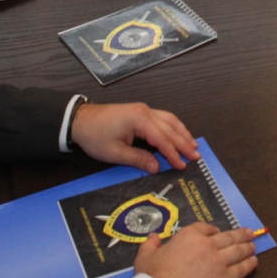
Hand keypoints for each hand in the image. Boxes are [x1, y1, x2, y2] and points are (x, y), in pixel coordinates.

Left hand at [69, 102, 198, 172]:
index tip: (183, 165)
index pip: (162, 139)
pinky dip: (173, 127)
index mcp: (139, 120)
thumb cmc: (95, 136)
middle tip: (196, 156)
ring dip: (182, 132)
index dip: (173, 154)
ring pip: (169, 120)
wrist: (80, 120)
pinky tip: (178, 134)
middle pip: (170, 128)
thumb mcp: (115, 153)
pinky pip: (162, 118)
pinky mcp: (140, 111)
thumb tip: (157, 168)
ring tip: (193, 145)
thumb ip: (138, 159)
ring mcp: (143, 109)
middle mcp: (145, 111)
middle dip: (183, 142)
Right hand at [133, 224, 259, 277]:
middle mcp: (206, 244)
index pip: (206, 227)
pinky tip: (253, 262)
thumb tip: (153, 236)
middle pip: (228, 237)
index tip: (217, 233)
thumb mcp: (145, 256)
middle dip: (240, 234)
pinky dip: (249, 264)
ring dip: (247, 247)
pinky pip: (241, 269)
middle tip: (249, 233)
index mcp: (188, 235)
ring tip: (253, 246)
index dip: (214, 230)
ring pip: (238, 250)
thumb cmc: (152, 276)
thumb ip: (150, 245)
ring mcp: (218, 261)